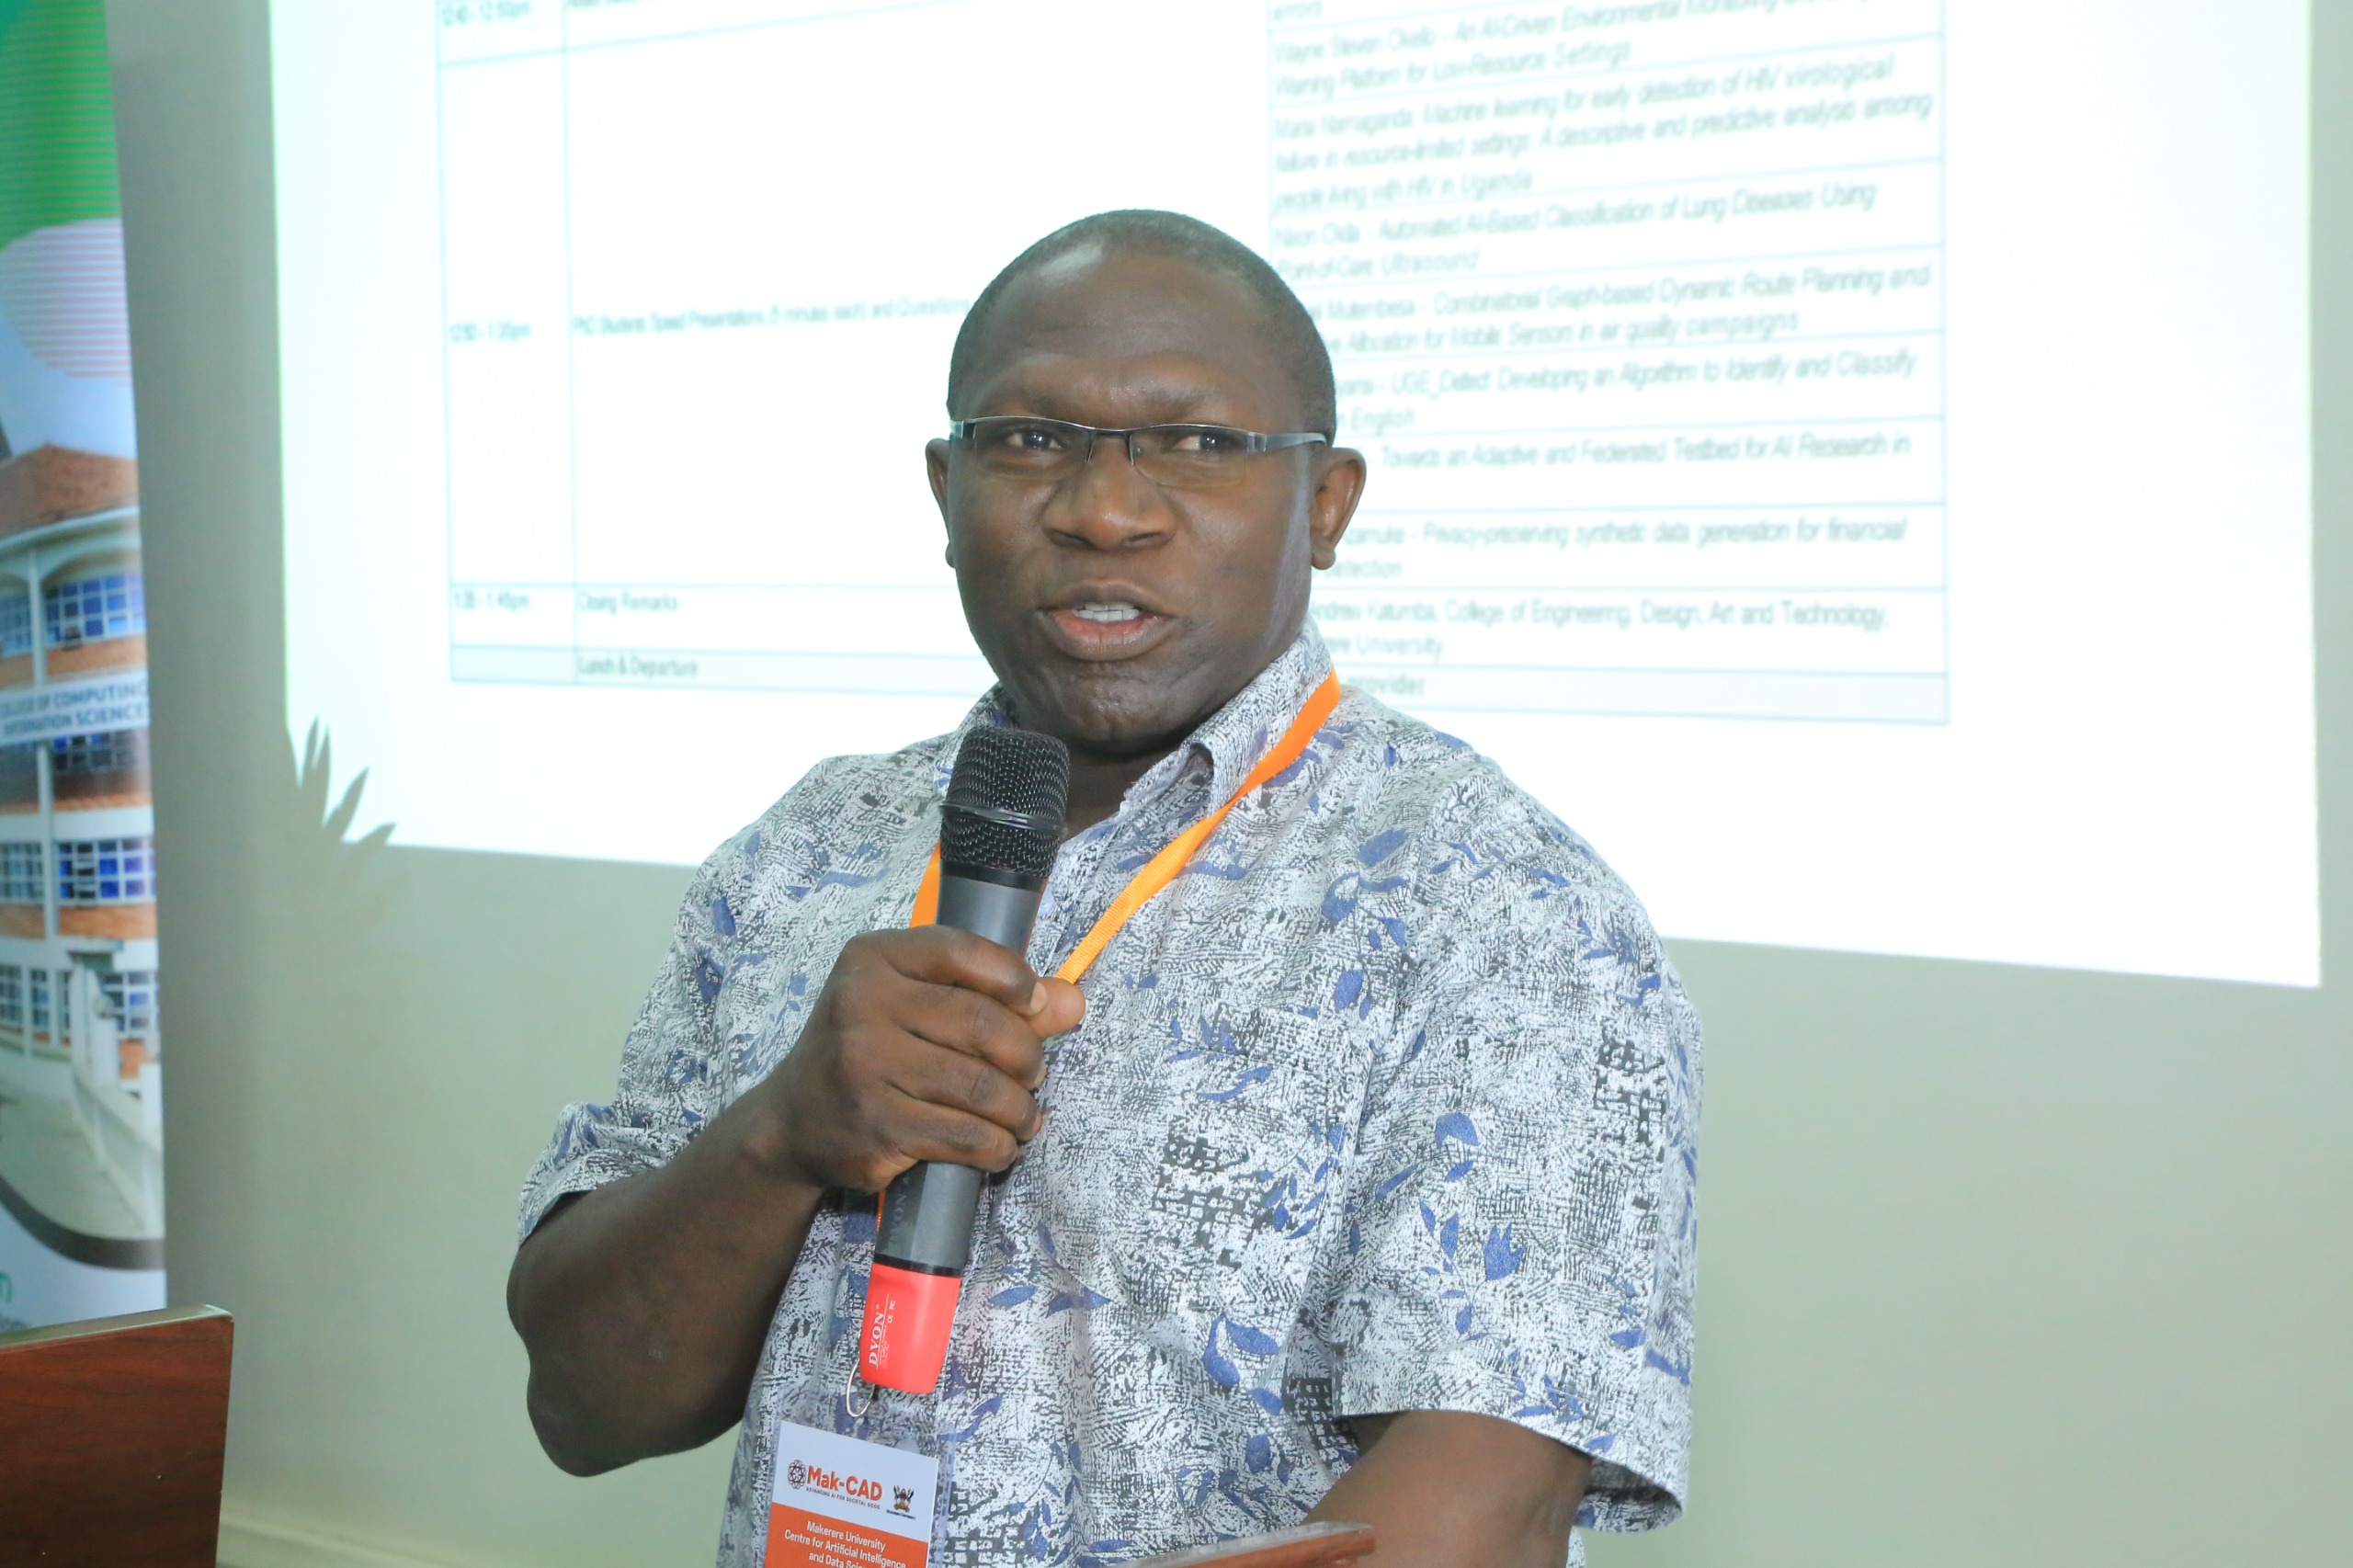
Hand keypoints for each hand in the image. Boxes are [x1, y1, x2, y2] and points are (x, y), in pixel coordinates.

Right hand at [744, 927, 1085, 1193]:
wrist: (791, 1123)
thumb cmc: (868, 1052)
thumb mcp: (914, 1007)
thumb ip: (992, 998)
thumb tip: (1070, 1001)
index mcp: (873, 959)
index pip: (963, 952)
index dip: (1015, 980)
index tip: (1034, 1008)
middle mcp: (862, 1004)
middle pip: (983, 1024)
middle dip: (1026, 1055)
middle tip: (1034, 1075)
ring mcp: (866, 1066)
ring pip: (981, 1087)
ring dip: (1020, 1109)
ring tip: (1024, 1117)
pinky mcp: (877, 1125)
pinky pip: (965, 1136)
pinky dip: (998, 1146)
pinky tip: (1000, 1146)